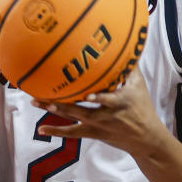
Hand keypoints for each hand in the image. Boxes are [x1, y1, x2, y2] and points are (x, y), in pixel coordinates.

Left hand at [31, 70, 169, 157]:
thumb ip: (130, 66)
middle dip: (62, 103)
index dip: (98, 97)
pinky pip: (72, 133)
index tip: (87, 94)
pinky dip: (57, 131)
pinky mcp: (92, 133)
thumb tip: (125, 43)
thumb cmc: (142, 107)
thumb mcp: (140, 86)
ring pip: (72, 119)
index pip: (108, 99)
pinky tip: (41, 129)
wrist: (146, 138)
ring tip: (35, 102)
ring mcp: (97, 125)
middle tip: (44, 93)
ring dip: (53, 110)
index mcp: (120, 101)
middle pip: (81, 109)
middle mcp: (106, 115)